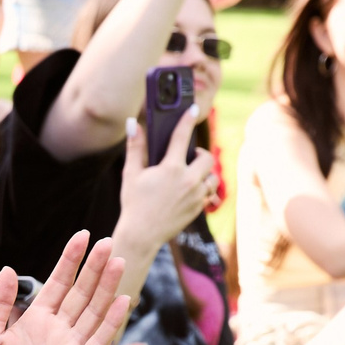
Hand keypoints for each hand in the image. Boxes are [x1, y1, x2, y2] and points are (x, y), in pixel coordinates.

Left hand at [0, 231, 131, 344]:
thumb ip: (0, 302)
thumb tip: (10, 268)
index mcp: (37, 319)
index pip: (59, 282)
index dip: (70, 260)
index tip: (83, 235)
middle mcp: (58, 330)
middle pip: (81, 293)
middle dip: (94, 268)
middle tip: (107, 242)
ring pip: (93, 312)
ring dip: (107, 289)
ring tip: (118, 263)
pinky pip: (97, 343)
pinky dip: (111, 323)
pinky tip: (122, 301)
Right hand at [117, 102, 217, 253]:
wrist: (142, 235)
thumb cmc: (134, 203)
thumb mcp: (131, 174)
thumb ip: (136, 147)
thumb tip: (133, 124)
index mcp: (171, 169)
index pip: (181, 137)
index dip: (186, 119)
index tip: (191, 108)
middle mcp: (188, 181)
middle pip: (207, 158)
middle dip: (200, 154)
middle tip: (190, 156)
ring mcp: (196, 196)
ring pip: (212, 177)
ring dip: (205, 173)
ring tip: (191, 174)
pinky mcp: (198, 208)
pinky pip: (209, 193)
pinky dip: (204, 188)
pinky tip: (191, 190)